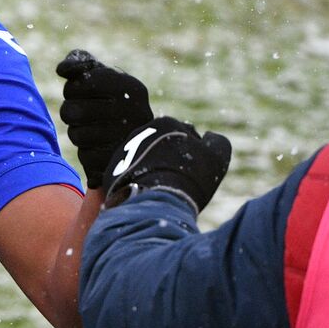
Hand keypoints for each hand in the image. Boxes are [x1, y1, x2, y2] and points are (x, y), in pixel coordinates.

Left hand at [57, 49, 152, 188]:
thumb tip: (62, 69)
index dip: (73, 89)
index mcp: (129, 86)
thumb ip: (80, 62)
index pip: (76, 85)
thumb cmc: (115, 100)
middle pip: (70, 111)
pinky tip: (101, 146)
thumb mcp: (103, 75)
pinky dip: (88, 151)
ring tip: (95, 128)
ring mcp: (128, 138)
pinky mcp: (120, 162)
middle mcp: (132, 111)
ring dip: (79, 132)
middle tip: (86, 112)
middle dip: (72, 111)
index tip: (84, 91)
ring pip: (76, 135)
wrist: (143, 141)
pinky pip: (85, 156)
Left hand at [103, 117, 231, 211]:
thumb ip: (217, 142)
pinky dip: (137, 183)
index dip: (193, 156)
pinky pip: (128, 175)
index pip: (184, 135)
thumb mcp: (216, 158)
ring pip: (143, 160)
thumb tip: (209, 136)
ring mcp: (122, 151)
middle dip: (170, 162)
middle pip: (161, 147)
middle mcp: (139, 132)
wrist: (154, 203)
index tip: (193, 173)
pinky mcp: (111, 171)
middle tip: (178, 183)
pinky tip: (146, 195)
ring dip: (152, 171)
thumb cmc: (188, 178)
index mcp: (165, 124)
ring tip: (161, 191)